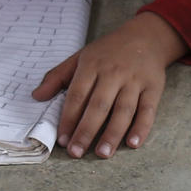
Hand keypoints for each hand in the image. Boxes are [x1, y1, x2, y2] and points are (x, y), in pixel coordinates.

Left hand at [33, 13, 187, 156]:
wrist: (146, 36)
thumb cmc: (108, 51)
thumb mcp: (80, 57)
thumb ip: (57, 76)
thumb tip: (36, 96)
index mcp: (92, 65)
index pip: (78, 95)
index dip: (69, 118)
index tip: (62, 140)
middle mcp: (114, 73)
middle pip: (99, 105)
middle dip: (86, 130)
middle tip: (76, 152)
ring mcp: (135, 81)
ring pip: (123, 110)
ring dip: (112, 133)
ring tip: (102, 153)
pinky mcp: (153, 88)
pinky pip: (148, 110)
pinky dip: (142, 127)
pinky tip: (133, 143)